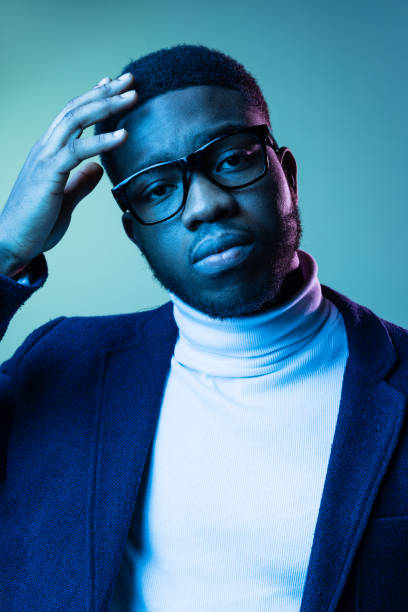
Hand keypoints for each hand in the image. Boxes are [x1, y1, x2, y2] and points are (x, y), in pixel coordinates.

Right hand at [0, 73, 137, 275]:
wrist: (12, 243)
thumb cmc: (36, 224)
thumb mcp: (65, 199)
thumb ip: (81, 182)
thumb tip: (98, 169)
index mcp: (49, 152)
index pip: (71, 116)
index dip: (93, 98)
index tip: (112, 85)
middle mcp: (46, 148)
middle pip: (77, 109)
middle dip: (105, 92)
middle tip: (130, 80)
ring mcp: (46, 158)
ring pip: (76, 120)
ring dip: (107, 106)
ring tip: (132, 96)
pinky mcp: (50, 174)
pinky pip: (78, 151)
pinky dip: (102, 141)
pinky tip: (124, 136)